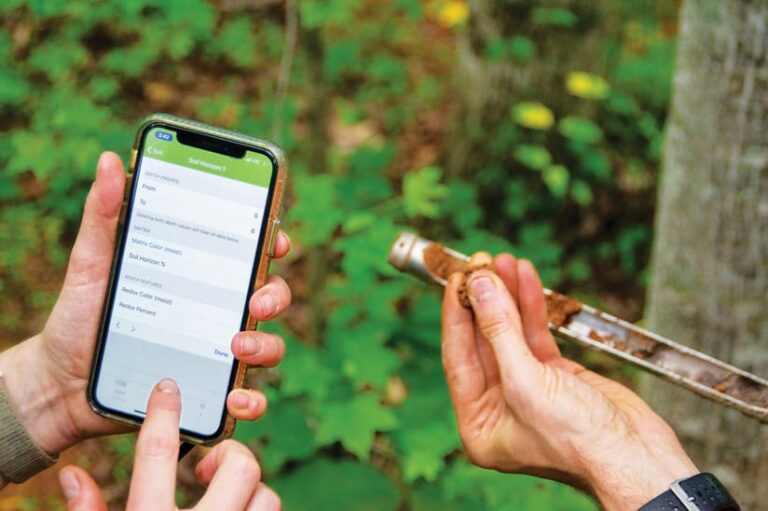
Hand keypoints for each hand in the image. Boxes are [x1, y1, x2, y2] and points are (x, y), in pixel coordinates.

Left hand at [0, 152, 291, 457]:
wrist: (60, 381)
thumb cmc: (81, 316)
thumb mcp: (91, 263)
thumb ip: (104, 214)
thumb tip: (109, 160)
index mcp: (200, 275)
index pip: (248, 253)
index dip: (272, 241)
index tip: (274, 240)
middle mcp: (217, 311)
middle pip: (271, 296)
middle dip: (276, 295)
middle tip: (256, 301)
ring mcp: (216, 352)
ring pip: (268, 345)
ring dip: (266, 345)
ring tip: (237, 347)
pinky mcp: (209, 390)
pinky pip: (245, 398)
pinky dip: (251, 401)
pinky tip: (234, 399)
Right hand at [57, 380, 279, 509]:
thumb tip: (71, 475)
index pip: (157, 452)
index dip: (163, 413)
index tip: (167, 389)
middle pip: (238, 464)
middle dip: (228, 454)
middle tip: (208, 464)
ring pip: (266, 493)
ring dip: (248, 486)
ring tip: (224, 490)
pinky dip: (256, 504)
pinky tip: (235, 506)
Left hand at [441, 253, 697, 510]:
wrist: (638, 458)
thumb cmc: (578, 441)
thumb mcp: (525, 382)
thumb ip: (499, 331)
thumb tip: (478, 287)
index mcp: (479, 424)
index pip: (457, 357)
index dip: (456, 314)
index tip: (458, 277)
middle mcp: (499, 407)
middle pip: (483, 341)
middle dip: (484, 299)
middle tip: (481, 262)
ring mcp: (528, 390)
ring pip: (511, 333)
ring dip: (508, 296)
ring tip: (504, 261)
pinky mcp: (556, 378)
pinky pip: (535, 335)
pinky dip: (532, 307)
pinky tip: (527, 278)